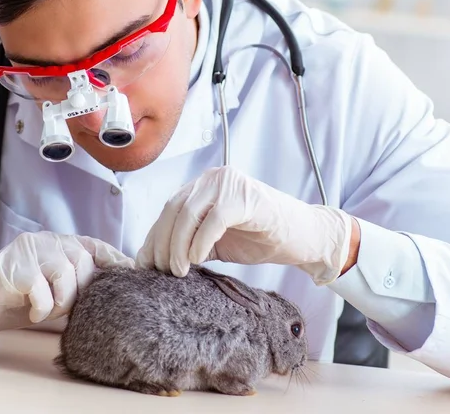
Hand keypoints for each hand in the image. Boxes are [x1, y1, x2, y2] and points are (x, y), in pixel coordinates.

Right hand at [0, 231, 133, 343]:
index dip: (115, 257)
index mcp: (58, 243)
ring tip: (46, 310)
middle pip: (83, 261)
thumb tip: (112, 288)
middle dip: (81, 290)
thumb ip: (77, 281)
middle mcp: (46, 240)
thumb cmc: (16, 298)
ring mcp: (29, 250)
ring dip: (62, 301)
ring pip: (66, 273)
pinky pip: (42, 289)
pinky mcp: (13, 268)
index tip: (132, 270)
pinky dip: (42, 307)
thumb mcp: (53, 287)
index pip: (94, 245)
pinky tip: (32, 311)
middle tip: (65, 307)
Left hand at [136, 166, 355, 283]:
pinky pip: (213, 220)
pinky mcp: (244, 197)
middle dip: (162, 243)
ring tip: (178, 271)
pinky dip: (200, 242)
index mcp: (204, 185)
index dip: (154, 237)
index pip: (170, 208)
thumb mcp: (217, 241)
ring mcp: (229, 184)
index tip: (145, 264)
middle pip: (174, 209)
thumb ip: (190, 242)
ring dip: (177, 245)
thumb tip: (155, 259)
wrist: (303, 236)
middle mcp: (213, 178)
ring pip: (188, 213)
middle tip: (160, 272)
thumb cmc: (261, 237)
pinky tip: (196, 261)